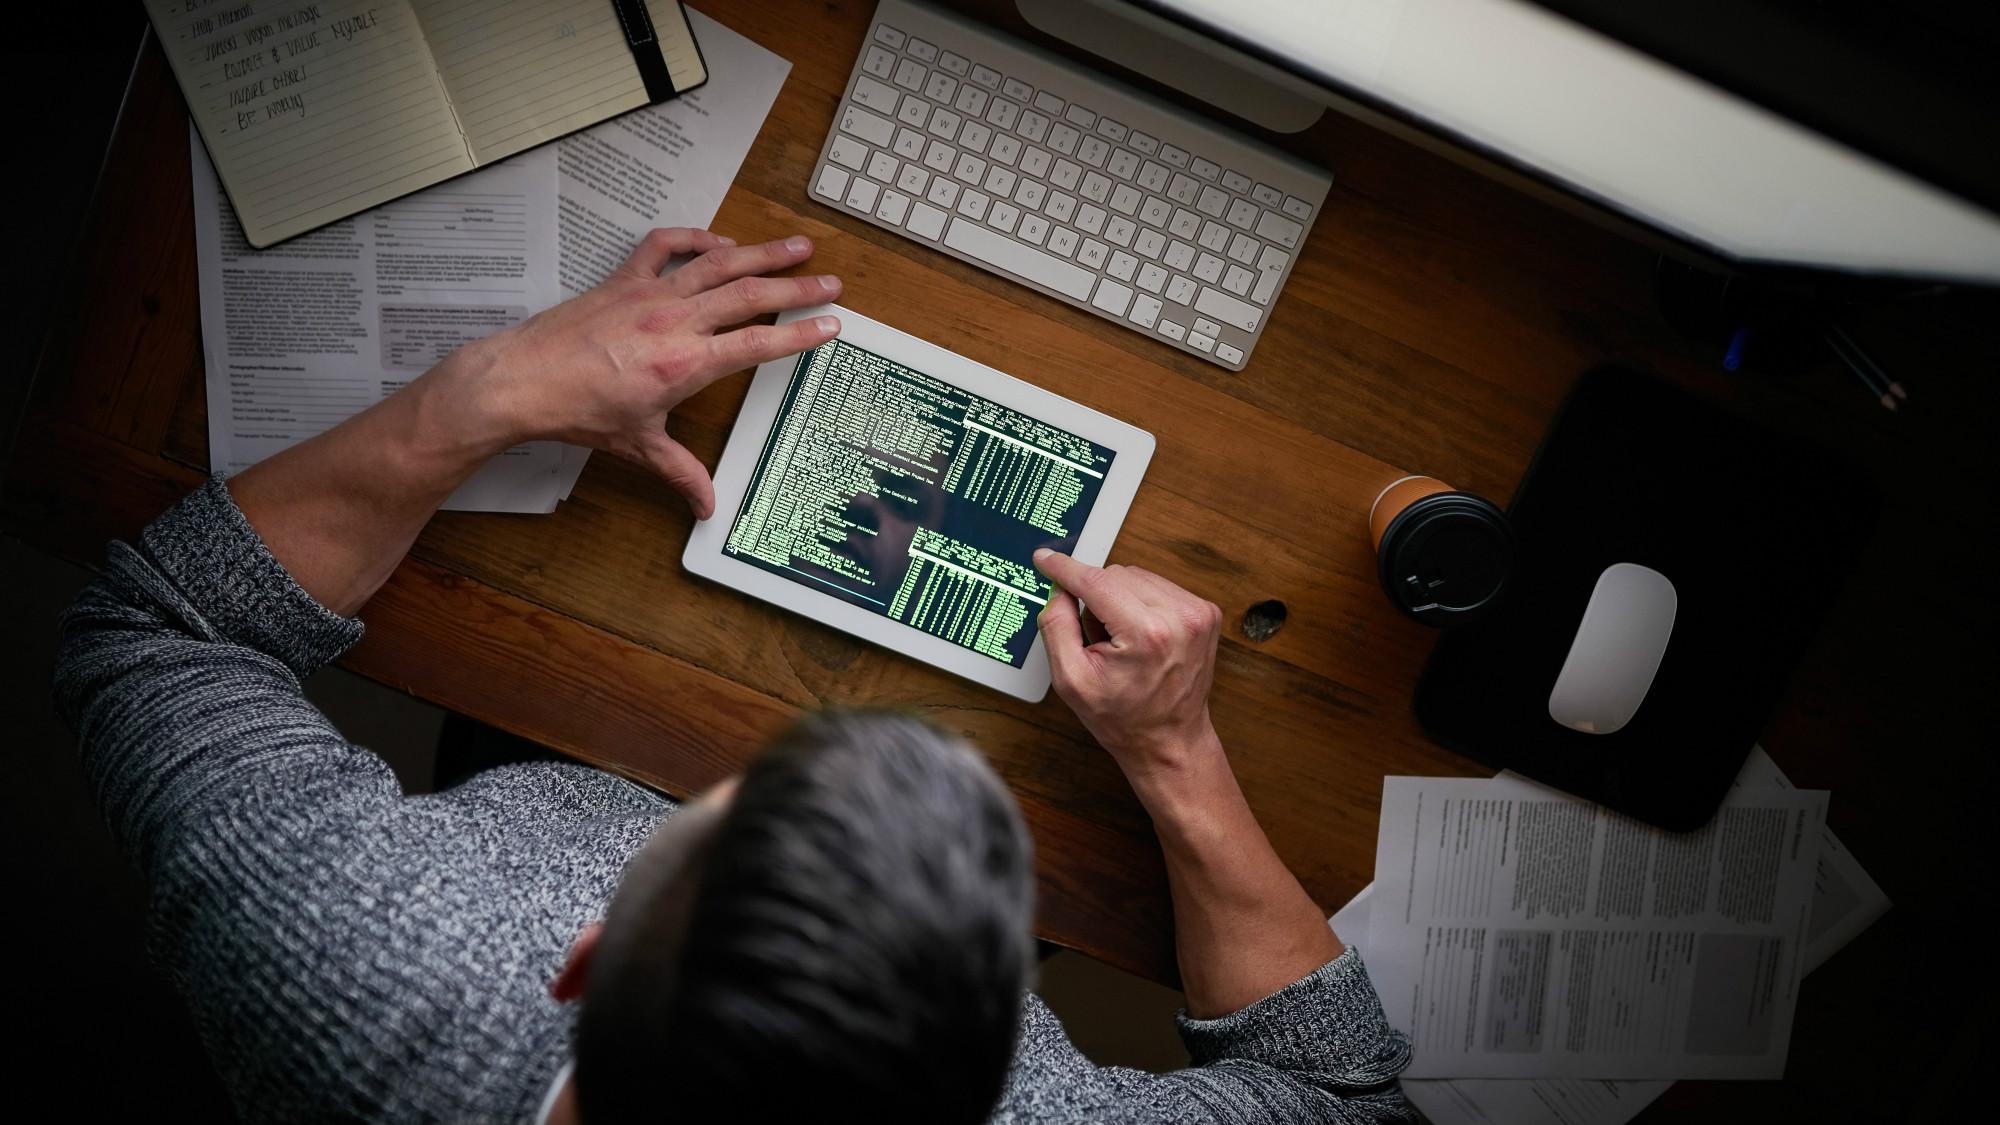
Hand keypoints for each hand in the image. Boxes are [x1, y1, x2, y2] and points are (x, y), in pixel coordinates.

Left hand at [457, 227, 841, 517]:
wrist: (523, 380)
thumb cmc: (579, 412)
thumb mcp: (639, 446)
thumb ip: (681, 473)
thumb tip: (707, 506)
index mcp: (687, 364)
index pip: (759, 344)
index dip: (801, 334)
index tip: (832, 324)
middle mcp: (676, 321)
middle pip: (752, 295)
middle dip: (798, 288)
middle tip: (832, 282)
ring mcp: (651, 294)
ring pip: (719, 263)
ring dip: (762, 252)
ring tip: (797, 246)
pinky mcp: (624, 280)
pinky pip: (666, 246)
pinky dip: (696, 237)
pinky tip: (719, 239)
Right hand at [1034, 549, 1224, 786]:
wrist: (1169, 740)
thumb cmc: (1125, 719)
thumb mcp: (1071, 680)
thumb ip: (1057, 627)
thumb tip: (1057, 588)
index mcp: (1147, 633)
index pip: (1096, 582)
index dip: (1065, 569)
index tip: (1046, 560)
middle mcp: (1179, 617)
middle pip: (1116, 575)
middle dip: (1096, 600)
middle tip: (1096, 639)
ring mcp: (1197, 613)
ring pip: (1136, 577)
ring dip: (1118, 600)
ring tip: (1120, 641)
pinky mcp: (1205, 612)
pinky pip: (1157, 586)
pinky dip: (1140, 603)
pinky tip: (1139, 636)